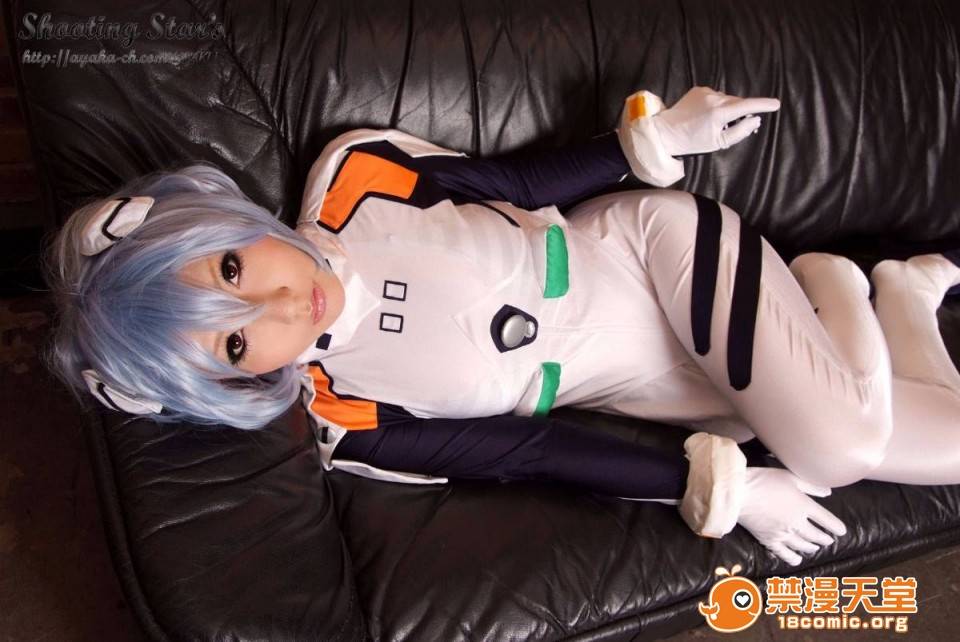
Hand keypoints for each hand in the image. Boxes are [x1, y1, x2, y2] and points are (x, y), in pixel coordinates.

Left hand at [652, 86, 780, 155]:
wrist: (666, 132)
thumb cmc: (692, 142)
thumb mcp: (718, 143)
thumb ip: (740, 131)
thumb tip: (755, 120)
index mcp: (719, 113)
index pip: (747, 106)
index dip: (763, 105)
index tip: (776, 104)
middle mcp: (714, 99)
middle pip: (738, 102)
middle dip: (742, 112)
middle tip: (740, 126)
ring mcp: (705, 92)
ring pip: (727, 99)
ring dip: (727, 109)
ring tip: (715, 123)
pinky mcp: (698, 89)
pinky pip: (715, 96)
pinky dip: (716, 104)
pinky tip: (706, 115)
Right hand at [737, 468, 846, 565]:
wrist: (739, 493)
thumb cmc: (764, 480)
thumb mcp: (790, 477)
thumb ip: (811, 486)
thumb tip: (828, 493)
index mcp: (804, 506)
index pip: (827, 521)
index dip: (837, 527)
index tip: (841, 531)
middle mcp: (797, 523)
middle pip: (817, 536)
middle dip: (825, 539)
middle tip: (828, 539)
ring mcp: (784, 534)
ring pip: (804, 546)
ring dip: (812, 548)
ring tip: (814, 547)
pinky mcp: (770, 541)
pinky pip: (786, 554)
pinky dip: (794, 558)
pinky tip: (797, 558)